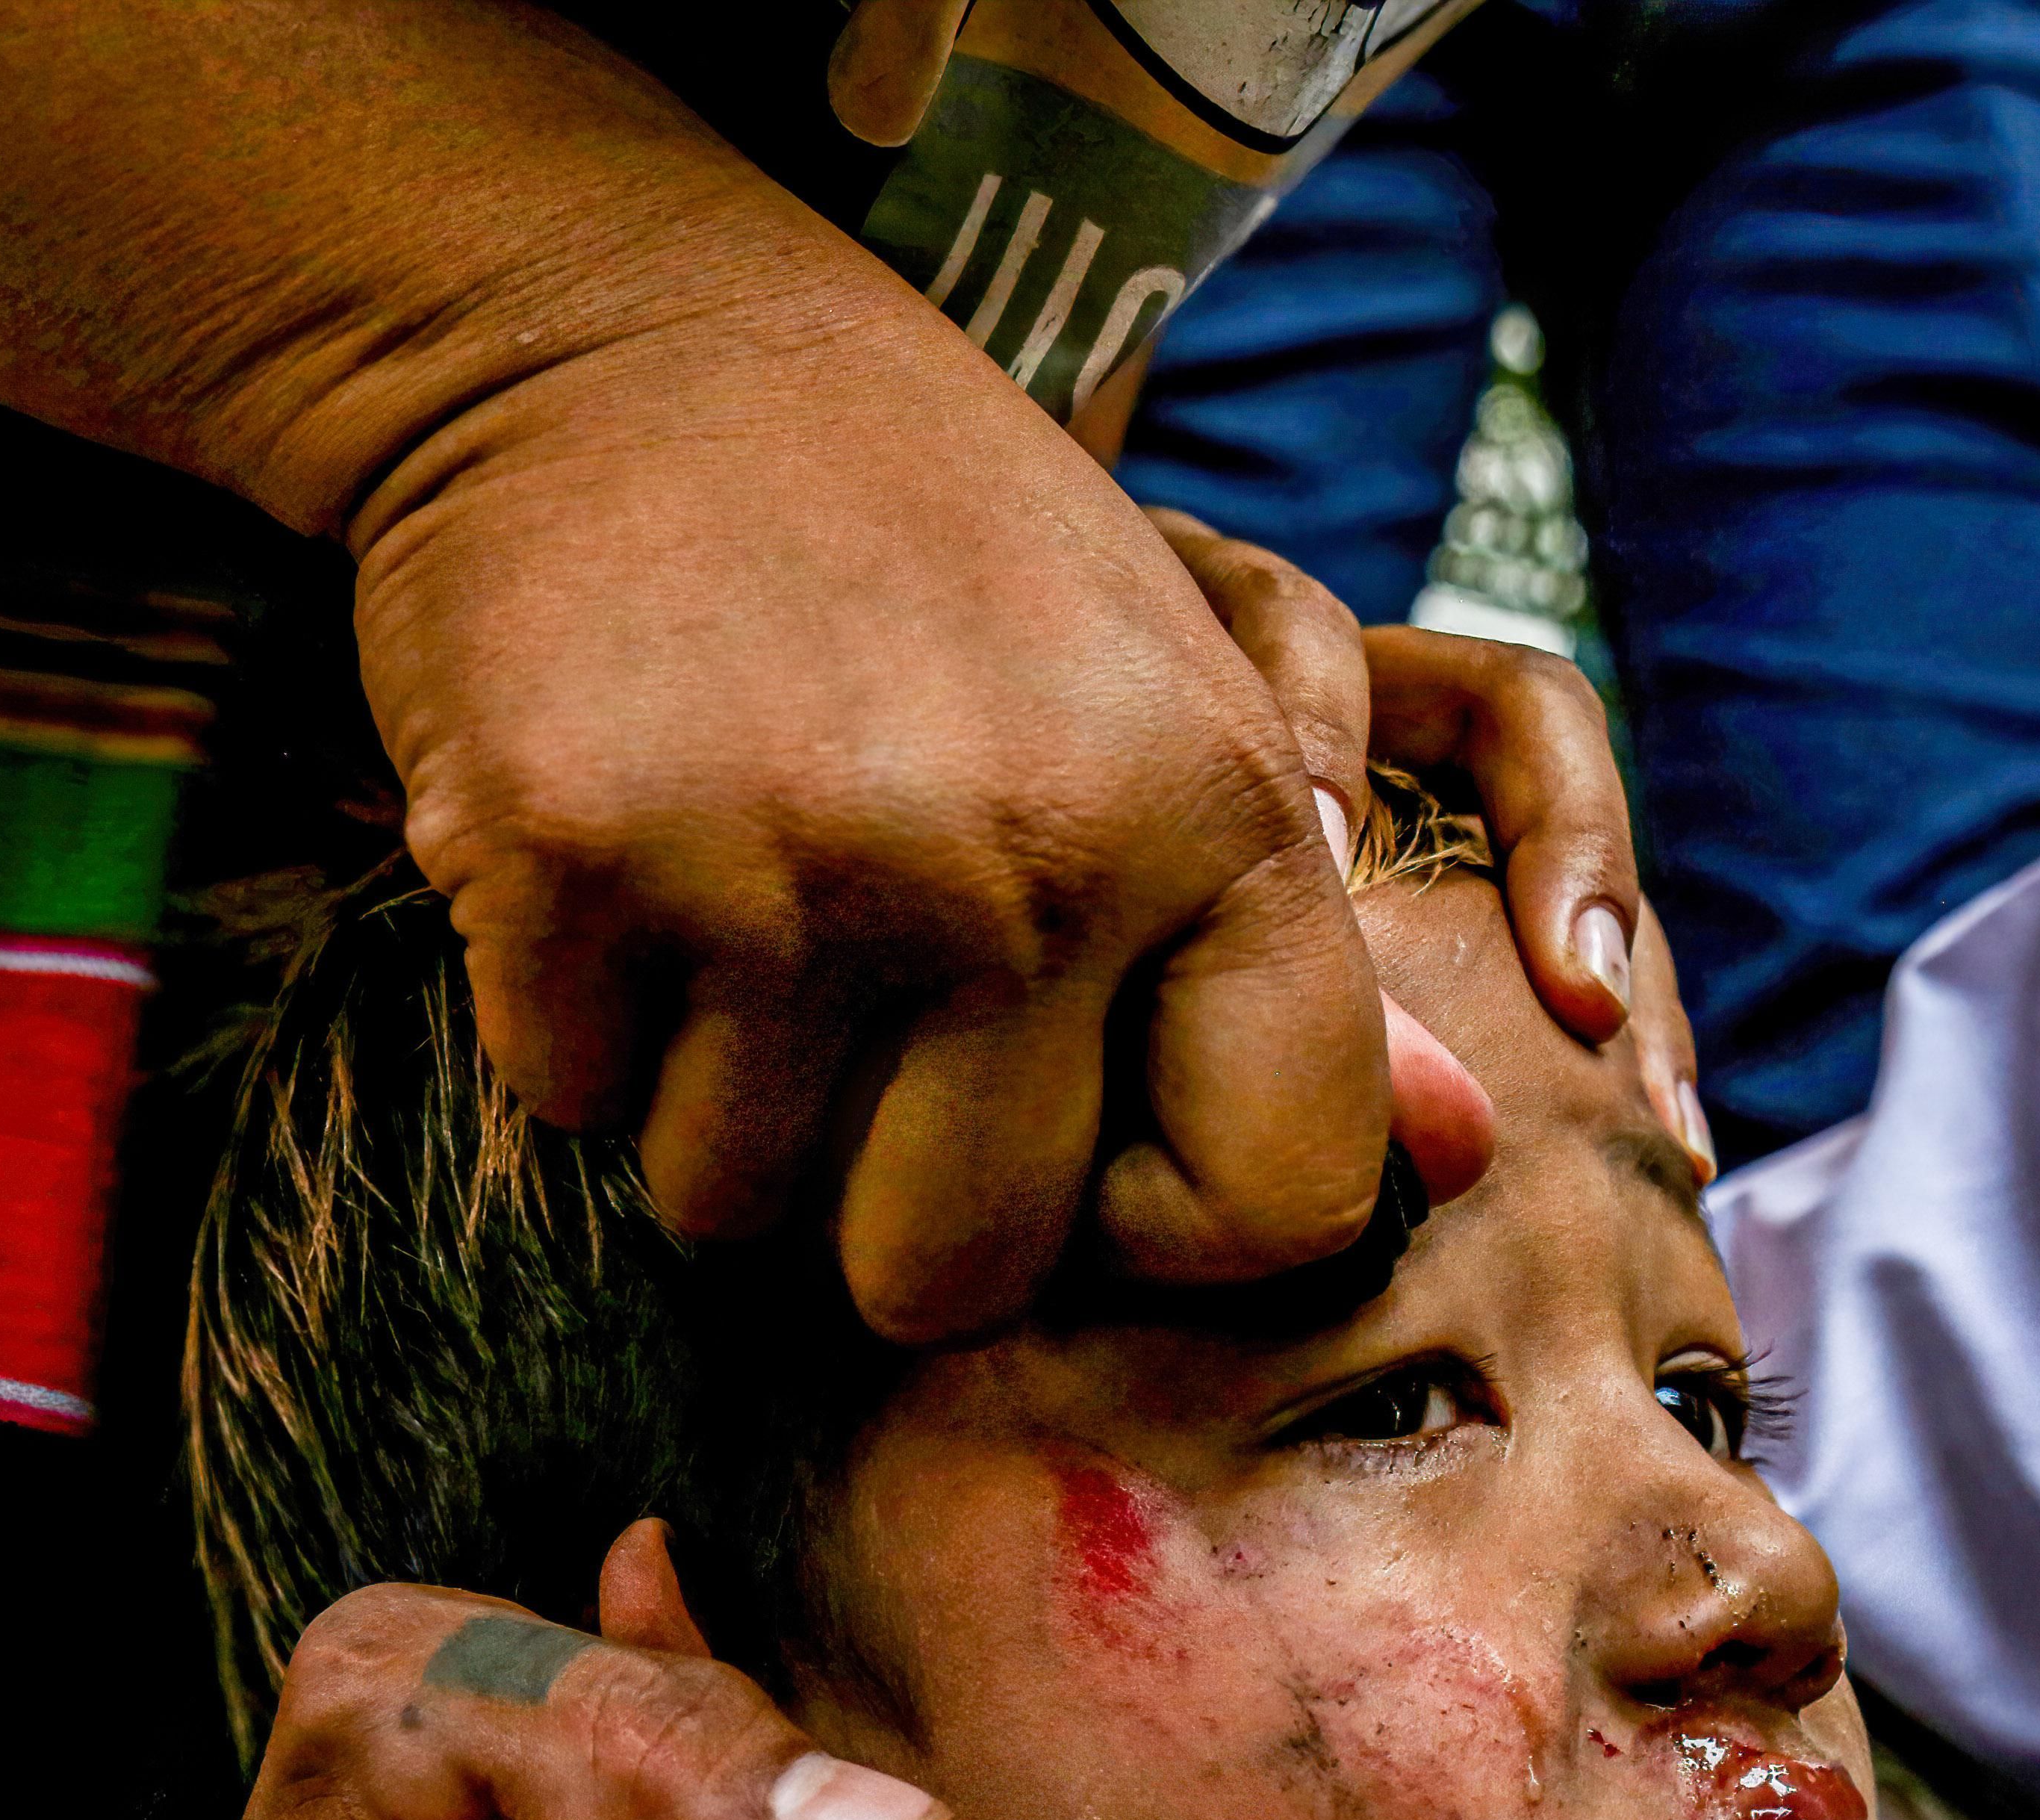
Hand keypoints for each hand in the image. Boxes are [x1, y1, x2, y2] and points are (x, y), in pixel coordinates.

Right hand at [348, 283, 1431, 1343]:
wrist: (619, 326)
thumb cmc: (927, 555)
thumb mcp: (1169, 714)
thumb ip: (1311, 971)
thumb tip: (1472, 1154)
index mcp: (1224, 815)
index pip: (1271, 1207)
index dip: (1147, 1216)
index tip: (1061, 1113)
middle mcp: (1034, 853)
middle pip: (950, 1272)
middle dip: (871, 1199)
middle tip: (842, 1018)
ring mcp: (798, 858)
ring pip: (734, 1208)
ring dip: (705, 1103)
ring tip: (725, 900)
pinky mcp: (577, 850)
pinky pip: (570, 1099)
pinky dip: (567, 1017)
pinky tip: (608, 854)